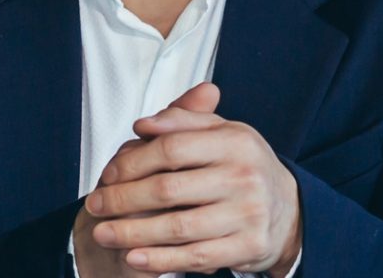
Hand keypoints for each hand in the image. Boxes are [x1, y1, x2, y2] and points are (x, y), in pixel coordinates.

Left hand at [86, 83, 303, 275]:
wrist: (288, 210)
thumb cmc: (242, 168)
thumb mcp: (222, 134)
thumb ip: (182, 123)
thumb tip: (143, 124)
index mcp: (236, 141)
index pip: (171, 148)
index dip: (132, 162)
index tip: (107, 175)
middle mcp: (244, 175)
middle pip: (167, 189)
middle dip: (121, 200)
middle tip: (94, 205)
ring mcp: (248, 213)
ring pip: (177, 227)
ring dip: (131, 233)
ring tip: (102, 233)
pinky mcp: (248, 246)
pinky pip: (194, 256)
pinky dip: (159, 259)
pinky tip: (133, 257)